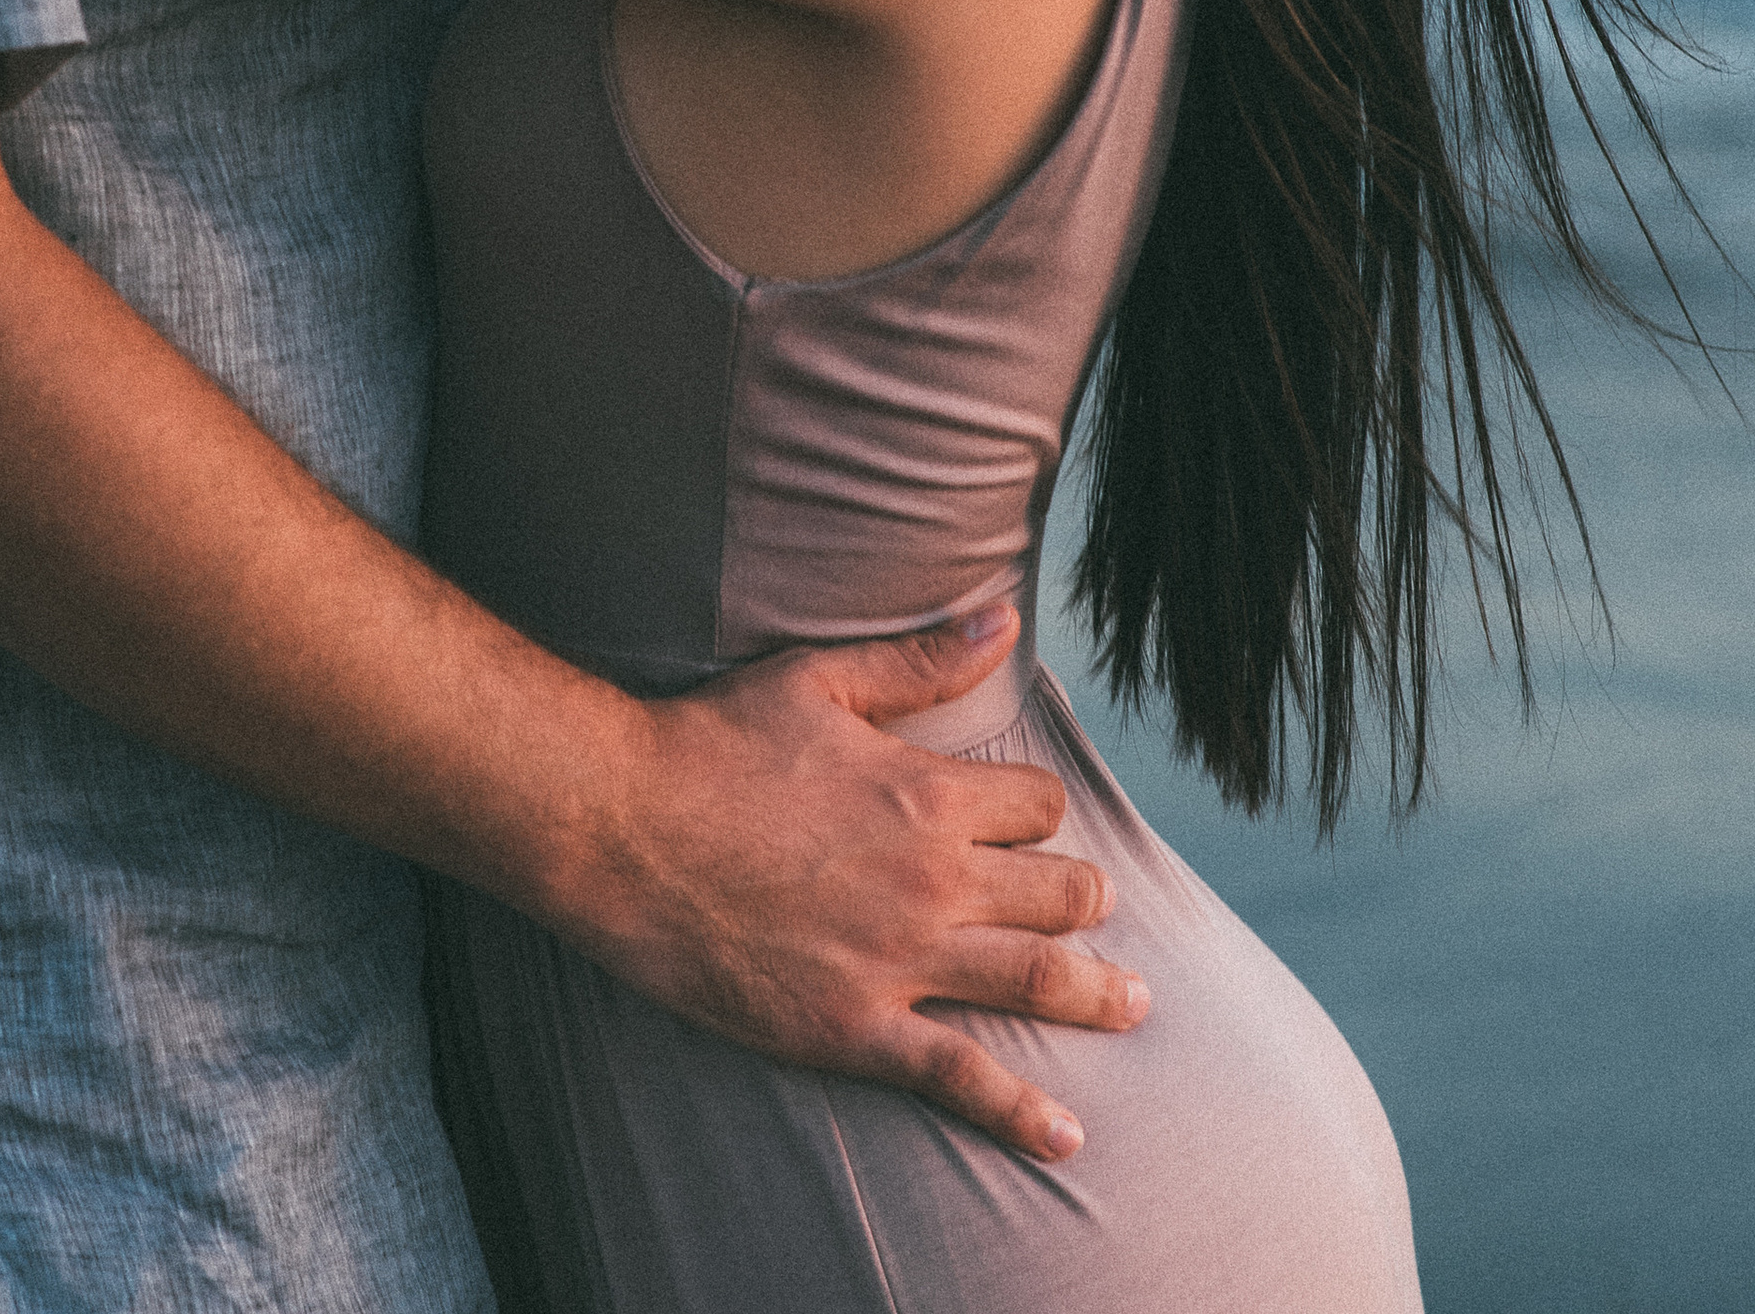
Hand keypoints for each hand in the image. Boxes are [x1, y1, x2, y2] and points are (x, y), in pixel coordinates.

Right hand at [557, 607, 1147, 1160]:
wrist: (621, 825)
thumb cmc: (712, 742)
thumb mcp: (821, 682)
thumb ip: (922, 661)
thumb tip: (1002, 619)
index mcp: (928, 795)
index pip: (1039, 807)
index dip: (1039, 811)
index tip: (1023, 822)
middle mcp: (933, 882)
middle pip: (1061, 896)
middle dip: (1085, 898)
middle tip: (1091, 909)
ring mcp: (899, 962)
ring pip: (1038, 980)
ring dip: (1097, 994)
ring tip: (1133, 1006)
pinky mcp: (854, 1027)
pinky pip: (959, 1078)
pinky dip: (1020, 1111)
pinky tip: (1064, 1135)